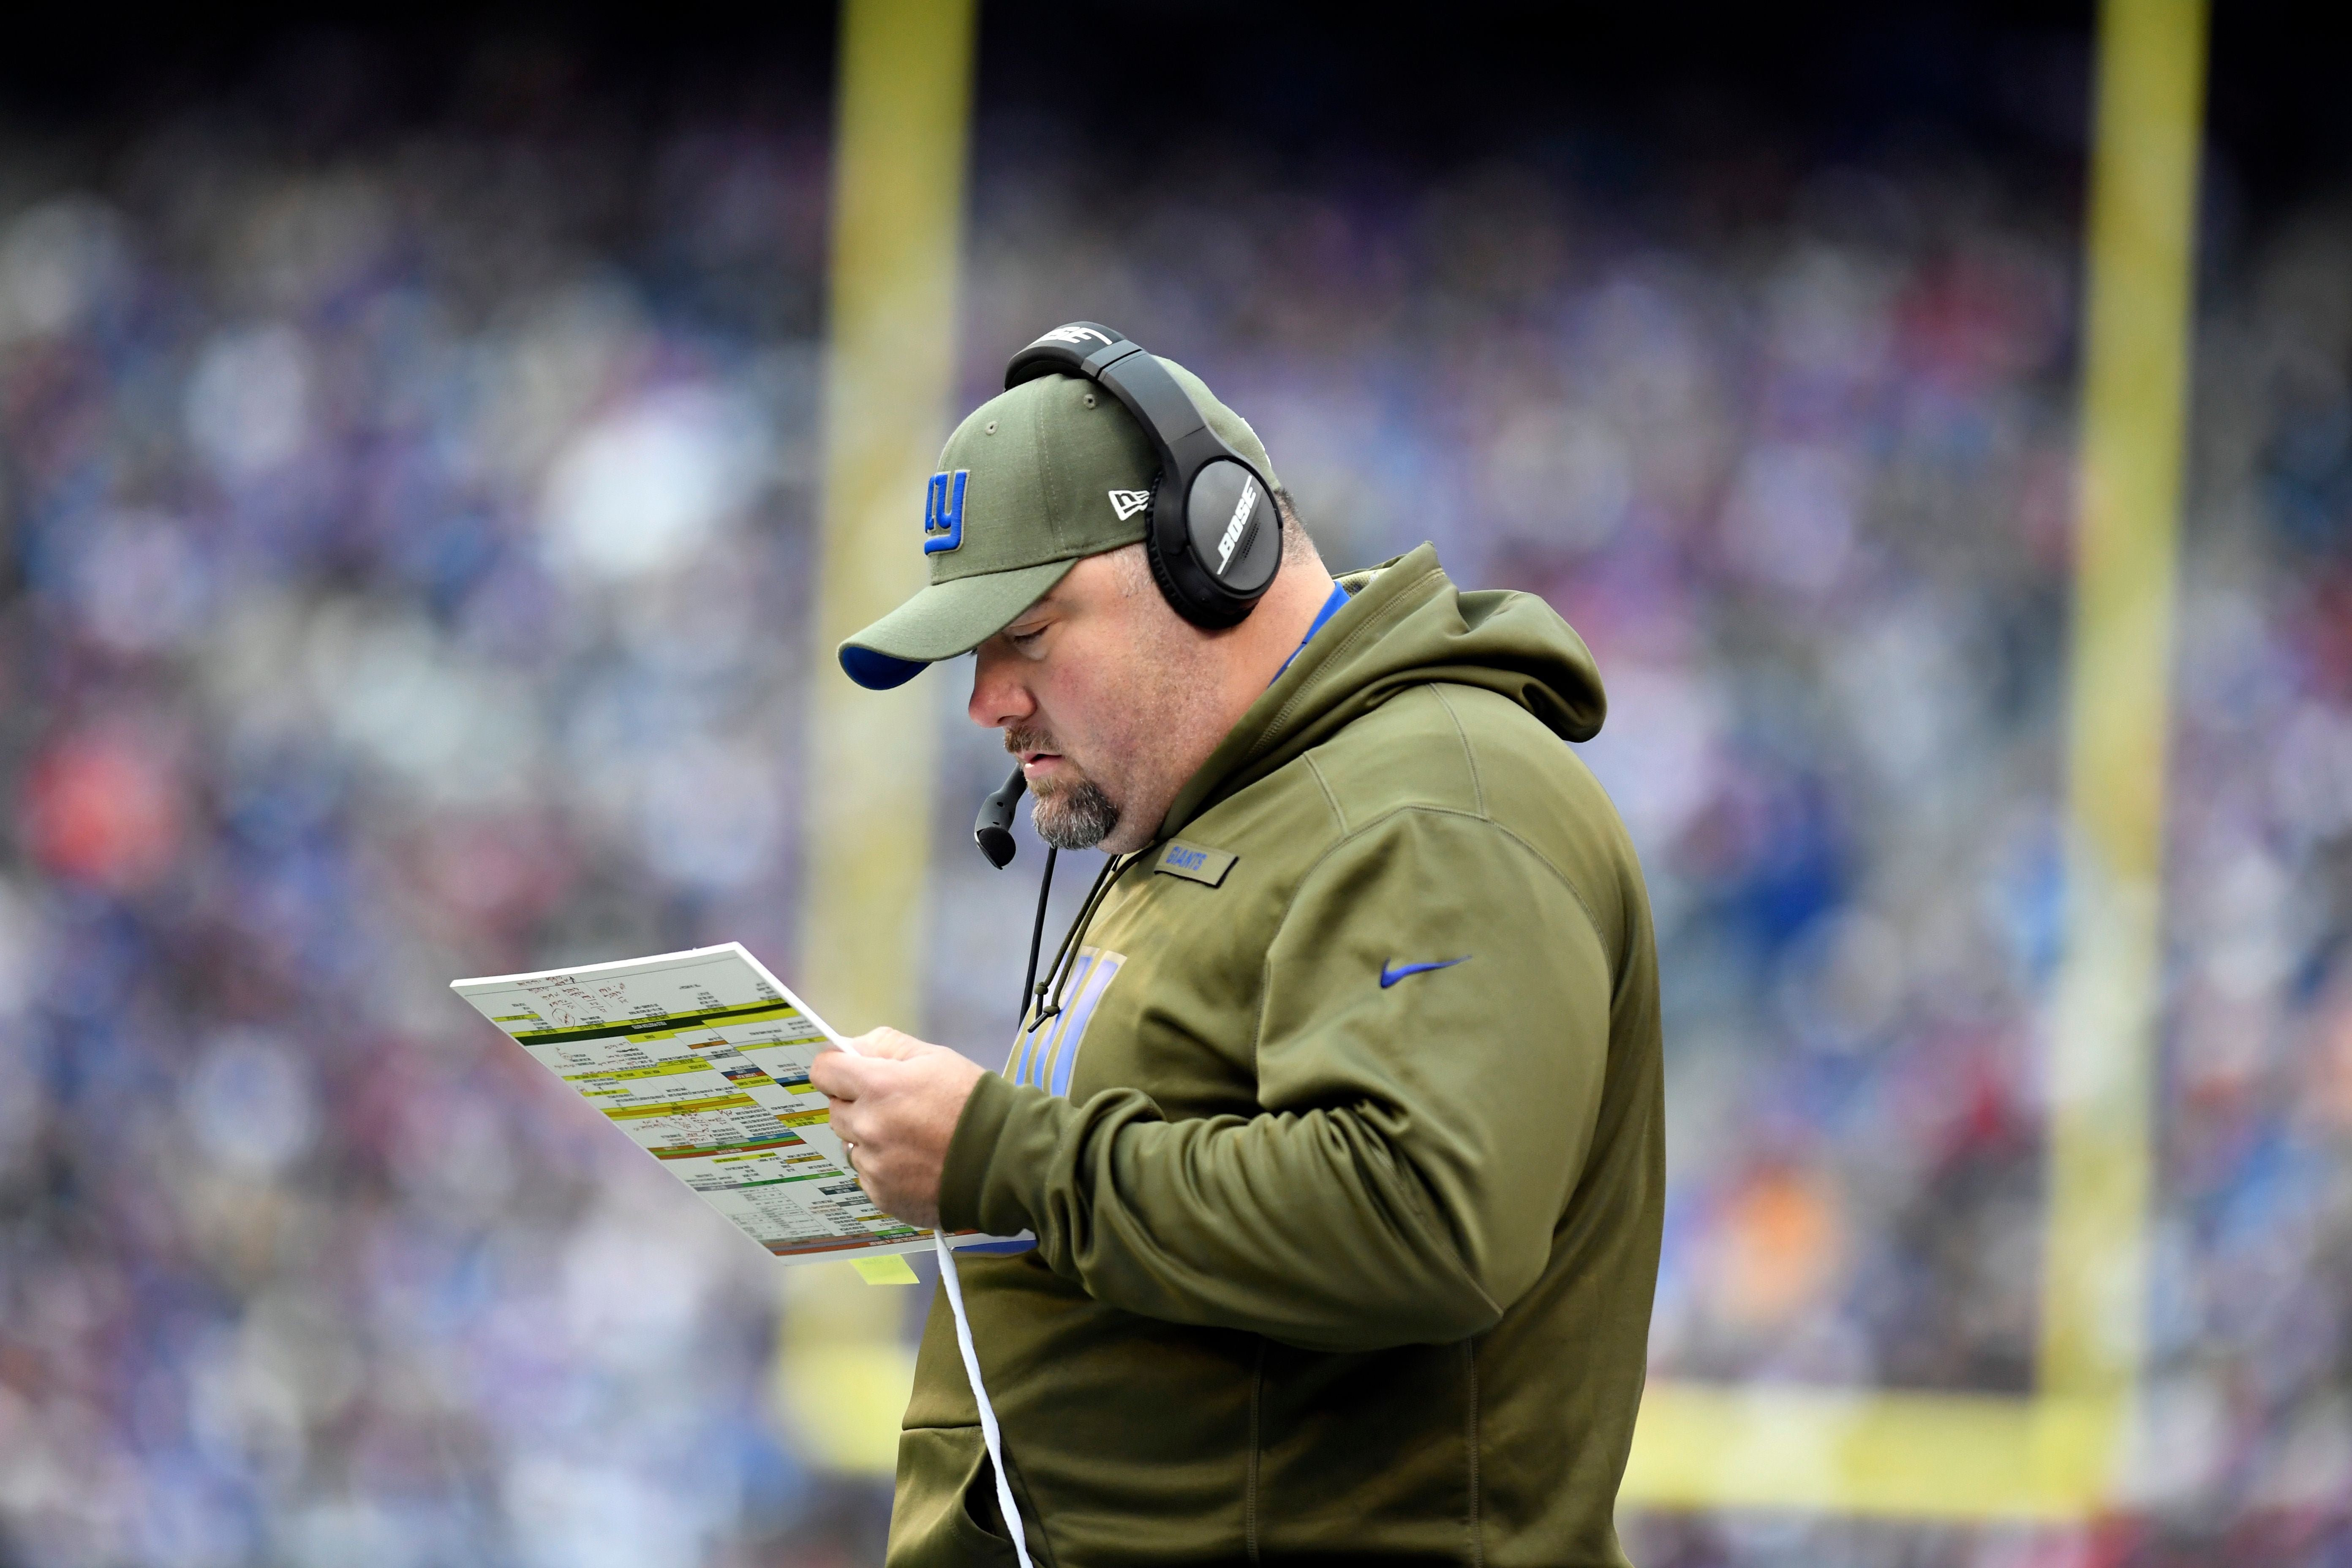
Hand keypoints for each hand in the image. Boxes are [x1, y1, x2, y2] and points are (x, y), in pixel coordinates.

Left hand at [807, 1028, 985, 1228]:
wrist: (1004, 1160)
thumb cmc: (973, 1104)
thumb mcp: (935, 1057)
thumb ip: (888, 1046)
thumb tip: (853, 1048)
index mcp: (878, 1087)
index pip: (825, 1070)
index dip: (836, 1068)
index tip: (848, 1072)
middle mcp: (868, 1127)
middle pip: (836, 1110)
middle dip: (857, 1104)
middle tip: (894, 1107)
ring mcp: (873, 1165)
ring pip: (852, 1145)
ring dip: (871, 1139)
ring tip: (911, 1139)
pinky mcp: (882, 1195)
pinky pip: (868, 1175)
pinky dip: (885, 1169)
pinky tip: (916, 1163)